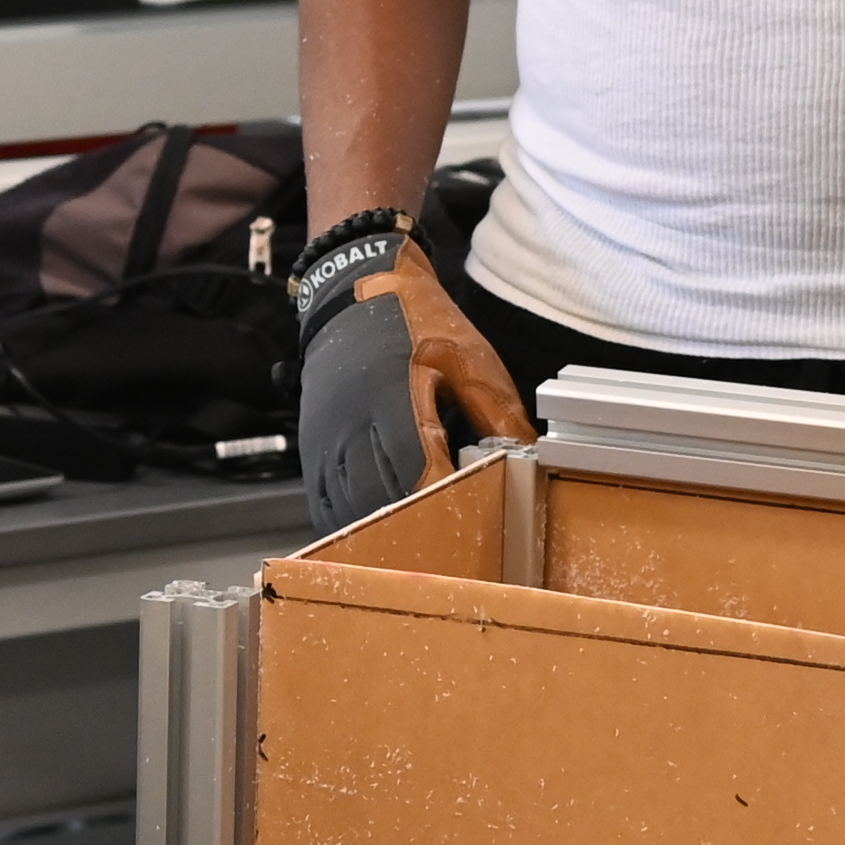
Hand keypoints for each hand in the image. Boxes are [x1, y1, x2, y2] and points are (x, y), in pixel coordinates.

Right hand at [298, 238, 532, 527]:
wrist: (354, 288)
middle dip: (419, 529)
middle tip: (454, 555)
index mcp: (397, 396)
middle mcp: (353, 422)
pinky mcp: (314, 446)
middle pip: (383, 499)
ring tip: (420, 552)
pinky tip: (380, 534)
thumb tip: (530, 461)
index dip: (449, 506)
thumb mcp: (473, 357)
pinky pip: (328, 499)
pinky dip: (355, 520)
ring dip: (385, 531)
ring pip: (351, 507)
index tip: (476, 529)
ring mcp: (326, 437)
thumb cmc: (415, 319)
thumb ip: (499, 414)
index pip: (422, 471)